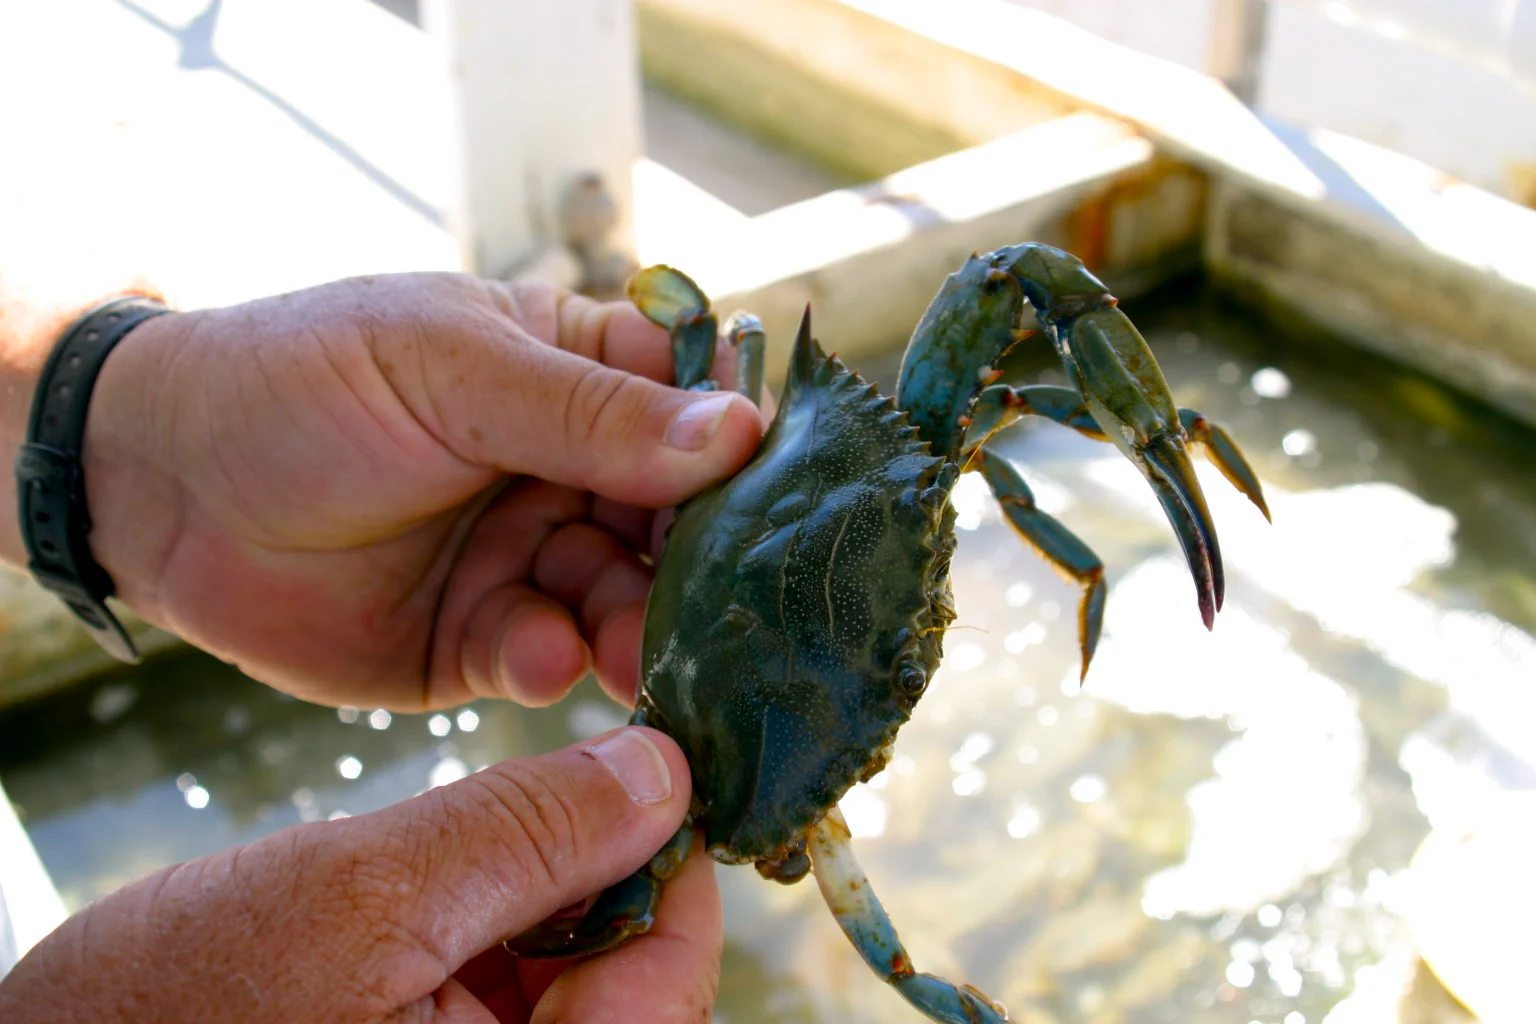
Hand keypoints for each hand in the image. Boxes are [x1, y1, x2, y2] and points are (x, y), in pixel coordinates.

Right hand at [0, 727, 719, 1023]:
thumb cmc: (165, 1018)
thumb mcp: (360, 894)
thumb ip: (525, 832)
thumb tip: (662, 771)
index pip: (670, 984)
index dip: (669, 865)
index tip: (650, 769)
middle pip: (626, 988)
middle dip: (586, 881)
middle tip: (527, 801)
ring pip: (562, 989)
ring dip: (525, 906)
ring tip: (430, 870)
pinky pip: (493, 1007)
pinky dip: (474, 939)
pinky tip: (412, 908)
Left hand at [64, 273, 764, 707]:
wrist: (153, 483)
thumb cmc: (300, 381)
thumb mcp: (449, 371)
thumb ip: (591, 413)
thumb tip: (739, 435)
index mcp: (575, 375)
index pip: (695, 412)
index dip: (742, 457)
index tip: (786, 504)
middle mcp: (569, 470)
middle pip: (678, 526)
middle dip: (700, 570)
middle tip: (725, 613)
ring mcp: (529, 556)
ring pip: (625, 603)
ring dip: (638, 629)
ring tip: (633, 653)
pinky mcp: (481, 639)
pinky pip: (547, 657)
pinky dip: (551, 660)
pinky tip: (534, 653)